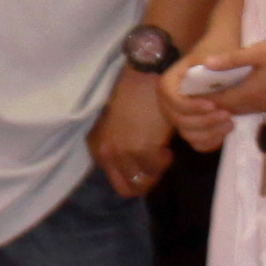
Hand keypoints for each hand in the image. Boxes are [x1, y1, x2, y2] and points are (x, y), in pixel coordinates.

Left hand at [94, 70, 175, 196]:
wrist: (145, 77)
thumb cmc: (133, 96)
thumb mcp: (118, 126)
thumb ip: (121, 148)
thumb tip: (136, 166)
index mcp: (99, 149)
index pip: (117, 183)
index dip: (135, 179)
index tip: (146, 166)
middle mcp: (107, 154)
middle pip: (128, 188)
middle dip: (146, 181)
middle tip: (157, 165)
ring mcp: (123, 153)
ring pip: (144, 181)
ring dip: (156, 170)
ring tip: (162, 152)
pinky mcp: (141, 149)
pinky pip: (156, 168)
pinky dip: (164, 160)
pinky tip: (167, 145)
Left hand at [162, 37, 265, 150]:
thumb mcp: (262, 50)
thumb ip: (233, 59)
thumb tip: (205, 64)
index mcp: (251, 94)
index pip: (219, 103)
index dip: (204, 100)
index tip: (193, 92)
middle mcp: (261, 106)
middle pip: (232, 109)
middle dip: (217, 102)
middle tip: (205, 89)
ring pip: (248, 109)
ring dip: (235, 101)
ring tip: (225, 88)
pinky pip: (262, 107)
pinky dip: (251, 101)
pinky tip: (252, 88)